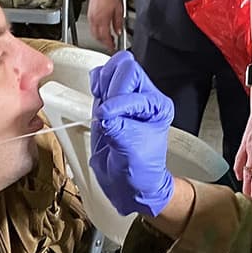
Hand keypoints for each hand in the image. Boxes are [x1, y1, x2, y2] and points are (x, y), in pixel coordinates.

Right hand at [87, 0, 124, 52]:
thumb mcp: (119, 10)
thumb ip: (118, 22)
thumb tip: (119, 31)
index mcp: (103, 20)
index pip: (105, 37)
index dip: (109, 44)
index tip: (113, 47)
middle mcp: (95, 20)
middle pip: (98, 37)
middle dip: (105, 43)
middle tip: (111, 44)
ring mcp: (91, 18)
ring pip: (94, 33)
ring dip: (100, 38)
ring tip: (108, 38)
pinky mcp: (89, 15)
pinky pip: (92, 28)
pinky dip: (97, 32)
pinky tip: (102, 31)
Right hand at [89, 51, 174, 216]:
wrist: (129, 184)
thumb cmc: (139, 170)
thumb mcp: (130, 149)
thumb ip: (117, 127)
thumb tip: (103, 112)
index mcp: (156, 104)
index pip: (133, 82)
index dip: (116, 101)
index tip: (107, 119)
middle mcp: (143, 97)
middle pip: (125, 68)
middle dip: (110, 85)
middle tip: (104, 107)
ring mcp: (125, 99)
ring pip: (112, 70)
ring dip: (102, 84)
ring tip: (100, 101)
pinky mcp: (109, 104)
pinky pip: (100, 82)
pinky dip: (95, 85)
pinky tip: (96, 97)